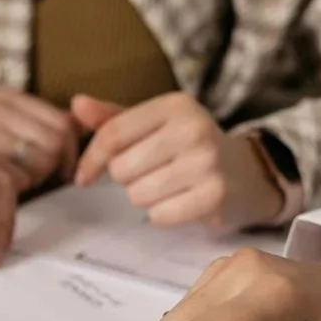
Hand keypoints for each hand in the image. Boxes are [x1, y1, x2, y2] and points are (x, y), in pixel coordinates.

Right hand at [0, 88, 78, 193]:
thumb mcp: (21, 136)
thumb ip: (54, 125)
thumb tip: (89, 113)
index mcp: (2, 97)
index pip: (64, 123)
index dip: (71, 153)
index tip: (61, 170)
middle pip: (56, 142)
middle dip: (53, 168)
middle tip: (35, 178)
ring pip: (41, 162)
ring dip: (34, 180)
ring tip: (16, 180)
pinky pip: (18, 181)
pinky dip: (18, 190)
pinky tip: (2, 191)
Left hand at [72, 93, 282, 229]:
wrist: (244, 173)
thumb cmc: (186, 148)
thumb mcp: (153, 126)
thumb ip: (113, 119)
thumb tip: (76, 105)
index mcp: (174, 105)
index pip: (112, 134)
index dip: (91, 159)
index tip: (83, 177)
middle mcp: (193, 128)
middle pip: (122, 168)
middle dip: (127, 178)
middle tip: (150, 174)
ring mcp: (207, 161)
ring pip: (138, 194)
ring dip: (144, 197)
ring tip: (167, 187)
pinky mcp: (215, 194)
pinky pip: (159, 215)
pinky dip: (163, 214)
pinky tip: (179, 202)